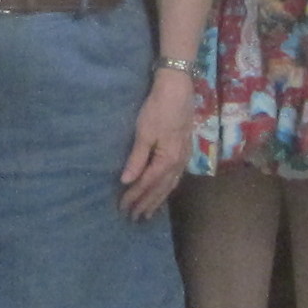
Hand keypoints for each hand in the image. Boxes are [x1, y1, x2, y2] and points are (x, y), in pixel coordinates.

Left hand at [118, 67, 193, 219]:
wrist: (178, 89)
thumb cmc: (158, 109)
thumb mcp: (144, 133)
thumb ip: (137, 159)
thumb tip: (127, 181)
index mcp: (167, 160)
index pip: (147, 184)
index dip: (135, 197)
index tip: (123, 208)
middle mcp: (178, 163)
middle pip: (160, 189)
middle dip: (147, 203)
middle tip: (134, 218)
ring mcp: (184, 157)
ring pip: (170, 185)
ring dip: (158, 199)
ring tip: (149, 212)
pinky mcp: (185, 150)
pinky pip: (175, 177)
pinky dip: (167, 188)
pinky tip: (163, 190)